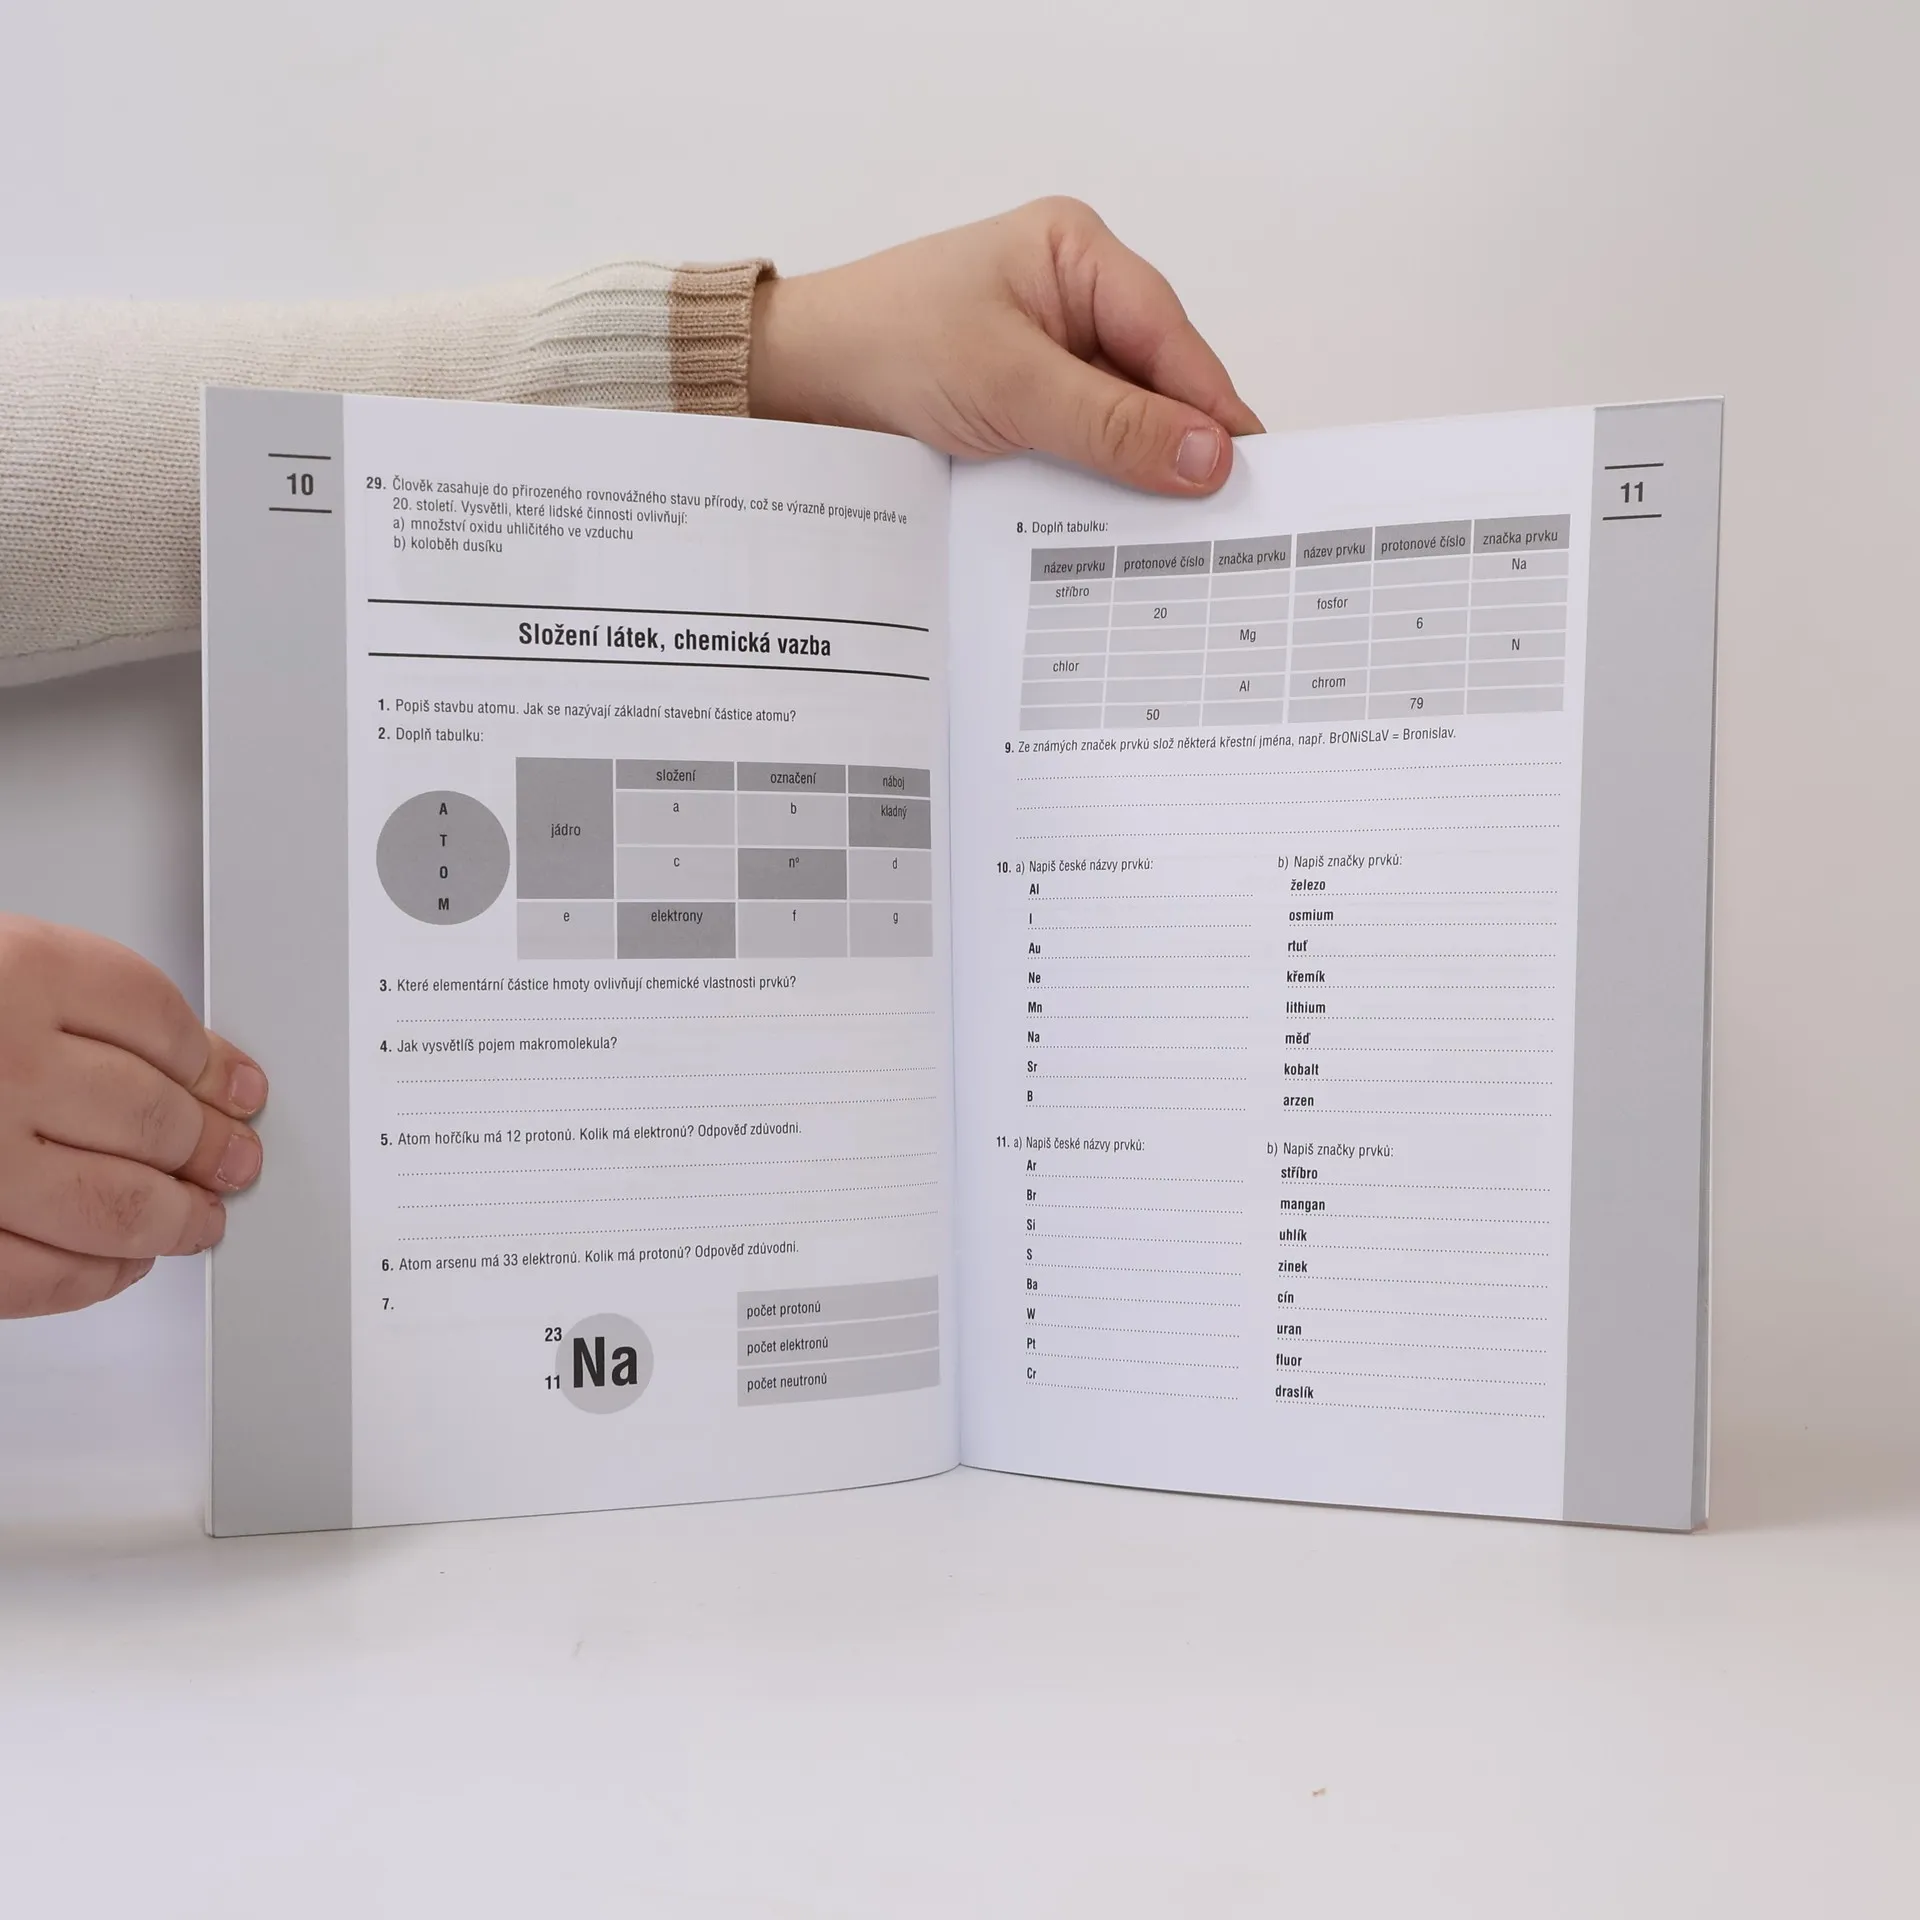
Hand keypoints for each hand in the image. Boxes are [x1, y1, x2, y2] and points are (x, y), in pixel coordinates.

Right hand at [0, 916, 265, 1317]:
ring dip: (175, 1219)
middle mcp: (6, 1063)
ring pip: (117, 1203)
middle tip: (239, 1161)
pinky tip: (118, 1261)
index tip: (241, 1090)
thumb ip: (77, 1003)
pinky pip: (40, 1274)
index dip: (214, 1066)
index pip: (161, 1023)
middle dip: (212, 1149)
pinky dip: (94, 1275)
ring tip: (199, 1219)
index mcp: (21, 973)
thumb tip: (194, 1065)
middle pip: (154, 1116)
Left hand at [749, 197, 1262, 494]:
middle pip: (1156, 382)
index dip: (1211, 408)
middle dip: (1176, 447)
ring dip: (1132, 474)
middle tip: (1215, 520)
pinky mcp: (1024, 405)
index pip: (1170, 338)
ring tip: (1166, 535)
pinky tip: (1107, 527)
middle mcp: (1072, 297)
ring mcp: (1049, 354)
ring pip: (1121, 422)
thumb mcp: (1010, 387)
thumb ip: (1113, 424)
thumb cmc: (886, 350)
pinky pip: (1082, 447)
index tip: (1246, 474)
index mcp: (1077, 255)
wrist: (795, 386)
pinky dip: (1093, 485)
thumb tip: (1209, 457)